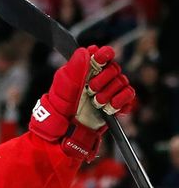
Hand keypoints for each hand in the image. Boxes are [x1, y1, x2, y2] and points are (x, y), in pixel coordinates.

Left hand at [28, 45, 134, 160]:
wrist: (63, 135)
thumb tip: (84, 51)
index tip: (100, 60)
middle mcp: (98, 79)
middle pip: (115, 68)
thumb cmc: (57, 112)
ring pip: (122, 81)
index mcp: (85, 71)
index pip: (102, 54)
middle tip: (91, 90)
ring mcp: (107, 92)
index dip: (104, 54)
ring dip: (110, 92)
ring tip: (97, 103)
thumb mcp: (61, 90)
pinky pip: (129, 95)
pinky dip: (122, 100)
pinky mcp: (115, 105)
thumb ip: (73, 70)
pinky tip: (110, 107)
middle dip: (104, 79)